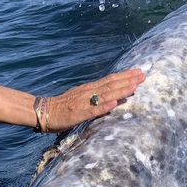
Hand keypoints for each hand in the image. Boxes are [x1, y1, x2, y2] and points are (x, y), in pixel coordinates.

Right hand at [0, 69, 145, 131]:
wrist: (43, 112)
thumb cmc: (61, 108)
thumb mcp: (80, 99)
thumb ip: (93, 97)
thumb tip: (110, 96)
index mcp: (88, 89)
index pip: (109, 80)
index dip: (124, 76)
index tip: (139, 71)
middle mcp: (87, 92)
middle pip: (110, 84)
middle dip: (128, 79)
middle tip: (144, 75)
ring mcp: (83, 102)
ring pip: (105, 94)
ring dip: (120, 89)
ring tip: (135, 85)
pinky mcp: (78, 114)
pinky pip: (93, 110)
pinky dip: (104, 106)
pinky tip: (115, 102)